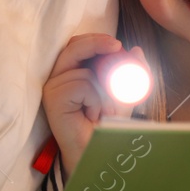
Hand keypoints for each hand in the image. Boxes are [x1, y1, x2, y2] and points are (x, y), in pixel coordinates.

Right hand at [40, 33, 145, 178]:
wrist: (99, 150)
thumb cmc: (106, 124)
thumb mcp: (124, 93)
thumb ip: (131, 72)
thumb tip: (137, 50)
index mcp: (70, 73)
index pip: (76, 46)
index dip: (95, 40)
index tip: (118, 44)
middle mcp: (58, 78)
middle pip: (73, 48)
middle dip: (96, 44)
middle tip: (117, 46)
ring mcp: (53, 88)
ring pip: (84, 71)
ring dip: (102, 90)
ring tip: (101, 110)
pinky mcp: (53, 99)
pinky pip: (82, 85)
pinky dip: (95, 99)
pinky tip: (91, 115)